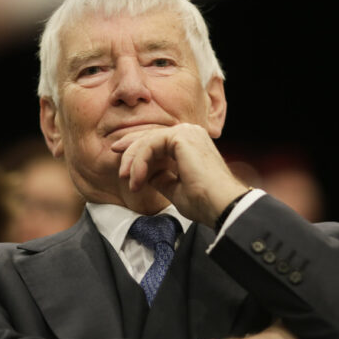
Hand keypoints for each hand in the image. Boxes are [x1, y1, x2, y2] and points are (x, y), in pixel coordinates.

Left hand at [110, 123, 246, 225]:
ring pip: (148, 139)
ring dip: (133, 160)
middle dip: (130, 150)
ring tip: (127, 179)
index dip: (137, 150)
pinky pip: (150, 144)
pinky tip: (136, 178)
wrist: (221, 205)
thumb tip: (147, 175)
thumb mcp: (176, 189)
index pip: (157, 141)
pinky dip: (140, 161)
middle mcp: (190, 133)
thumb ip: (161, 178)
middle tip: (117, 164)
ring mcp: (187, 132)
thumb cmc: (204, 202)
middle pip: (150, 136)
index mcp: (191, 143)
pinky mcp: (181, 136)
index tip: (124, 165)